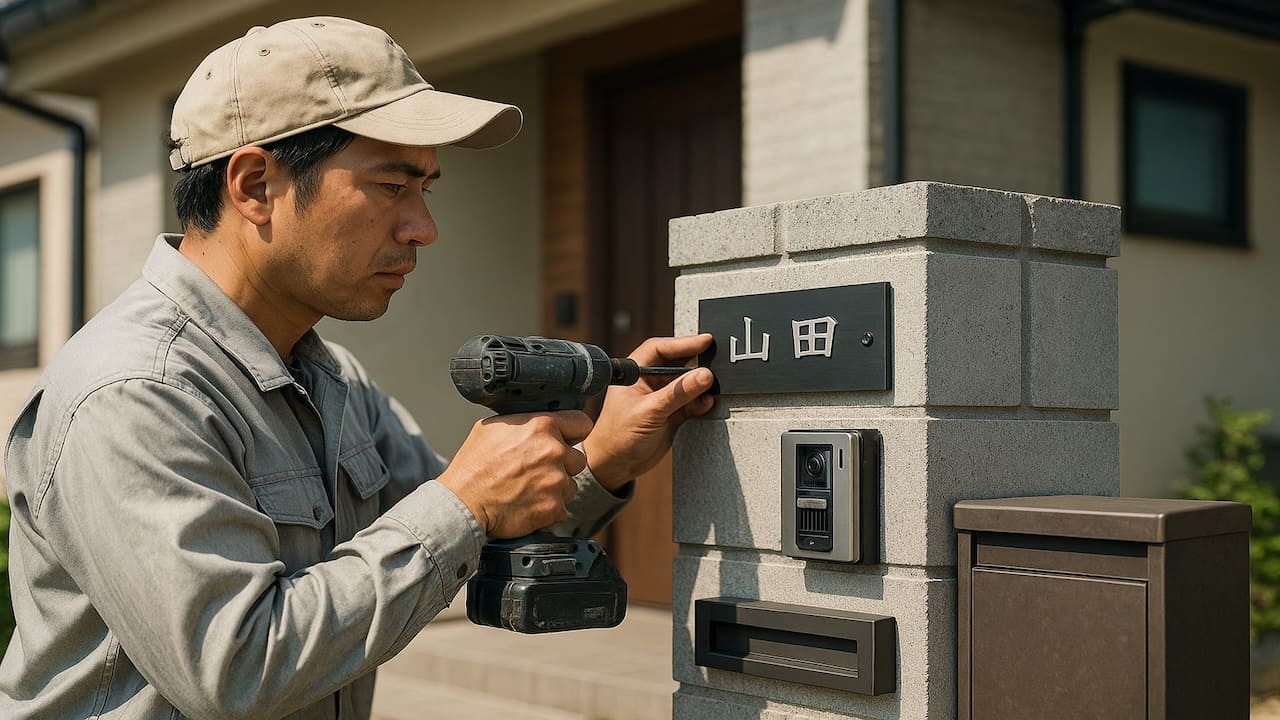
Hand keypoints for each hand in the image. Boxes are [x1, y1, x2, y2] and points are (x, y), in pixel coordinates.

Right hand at [437, 411, 591, 537]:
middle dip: (562, 465)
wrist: (463, 503)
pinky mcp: (554, 507)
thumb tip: (540, 421)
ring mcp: (555, 481)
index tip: (568, 439)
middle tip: (538, 470)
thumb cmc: (474, 466)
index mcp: (541, 426)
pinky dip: (548, 508)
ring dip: (556, 487)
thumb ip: (525, 422)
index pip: (582, 423)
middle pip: (578, 458)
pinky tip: (528, 503)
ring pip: (571, 484)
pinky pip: (562, 506)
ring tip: (529, 488)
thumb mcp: (494, 427)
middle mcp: (553, 451)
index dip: (574, 432)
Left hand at [581, 334, 715, 489]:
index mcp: (635, 372)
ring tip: (713, 387)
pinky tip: (707, 403)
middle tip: (716, 361)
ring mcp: (662, 397)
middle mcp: (650, 381)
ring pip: (687, 383)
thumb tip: (704, 375)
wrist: (617, 466)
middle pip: (678, 362)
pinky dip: (701, 402)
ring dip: (701, 385)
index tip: (705, 341)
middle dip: (696, 362)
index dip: (683, 343)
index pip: (660, 349)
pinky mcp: (673, 413)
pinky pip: (692, 401)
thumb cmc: (619, 436)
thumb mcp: (649, 412)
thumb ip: (678, 393)